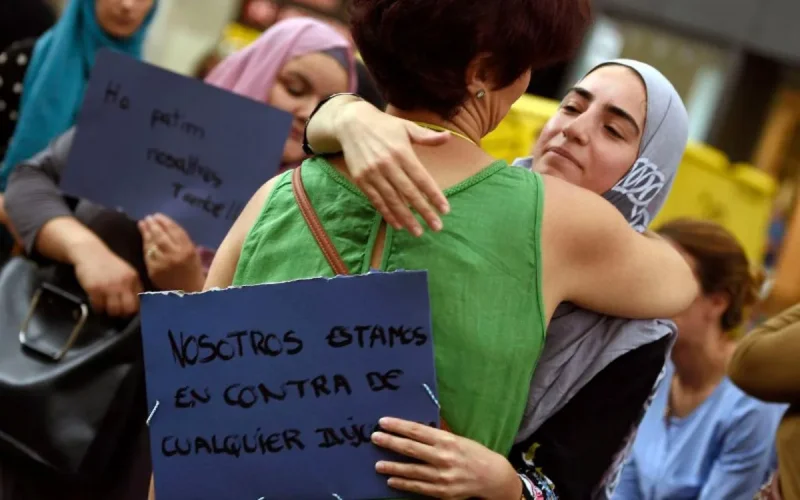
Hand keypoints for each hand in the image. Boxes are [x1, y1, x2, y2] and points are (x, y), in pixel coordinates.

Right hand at [73, 241, 142, 316]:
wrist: (90, 252)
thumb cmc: (108, 263)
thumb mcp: (125, 271)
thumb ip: (133, 285)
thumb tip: (140, 302)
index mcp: (133, 279)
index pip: (139, 301)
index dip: (135, 309)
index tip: (130, 312)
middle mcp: (123, 283)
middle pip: (129, 308)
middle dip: (124, 314)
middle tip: (118, 313)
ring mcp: (109, 286)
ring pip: (114, 310)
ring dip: (110, 312)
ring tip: (107, 307)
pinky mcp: (95, 289)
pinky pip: (99, 306)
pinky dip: (98, 307)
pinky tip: (97, 303)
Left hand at [139, 214, 204, 291]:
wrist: (189, 293)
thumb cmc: (192, 271)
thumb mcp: (193, 254)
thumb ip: (182, 241)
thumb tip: (165, 226)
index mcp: (188, 250)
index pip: (174, 230)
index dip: (165, 221)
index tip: (157, 215)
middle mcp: (176, 255)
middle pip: (162, 235)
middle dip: (153, 225)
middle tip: (148, 218)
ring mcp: (164, 263)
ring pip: (153, 244)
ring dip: (146, 232)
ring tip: (142, 224)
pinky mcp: (154, 271)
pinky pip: (148, 255)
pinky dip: (145, 246)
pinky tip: (143, 239)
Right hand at [336, 100, 451, 235]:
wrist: (351, 123)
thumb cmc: (383, 126)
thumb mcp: (406, 126)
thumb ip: (426, 136)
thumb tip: (448, 137)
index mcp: (402, 152)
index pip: (421, 178)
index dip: (433, 195)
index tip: (445, 210)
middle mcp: (387, 164)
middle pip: (409, 193)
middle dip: (424, 212)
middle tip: (436, 227)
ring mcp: (372, 174)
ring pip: (392, 200)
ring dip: (406, 218)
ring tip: (418, 232)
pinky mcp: (361, 180)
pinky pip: (376, 200)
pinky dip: (387, 213)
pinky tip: (398, 224)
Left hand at [372, 417, 521, 499]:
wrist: (492, 477)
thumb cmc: (472, 453)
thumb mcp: (457, 439)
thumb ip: (436, 436)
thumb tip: (413, 430)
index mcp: (446, 440)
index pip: (417, 431)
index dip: (398, 426)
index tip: (383, 422)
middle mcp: (443, 457)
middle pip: (411, 449)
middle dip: (391, 442)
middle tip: (374, 438)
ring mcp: (442, 476)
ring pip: (412, 471)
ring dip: (393, 467)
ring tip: (377, 465)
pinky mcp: (442, 491)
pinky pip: (419, 487)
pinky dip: (404, 484)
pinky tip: (391, 481)